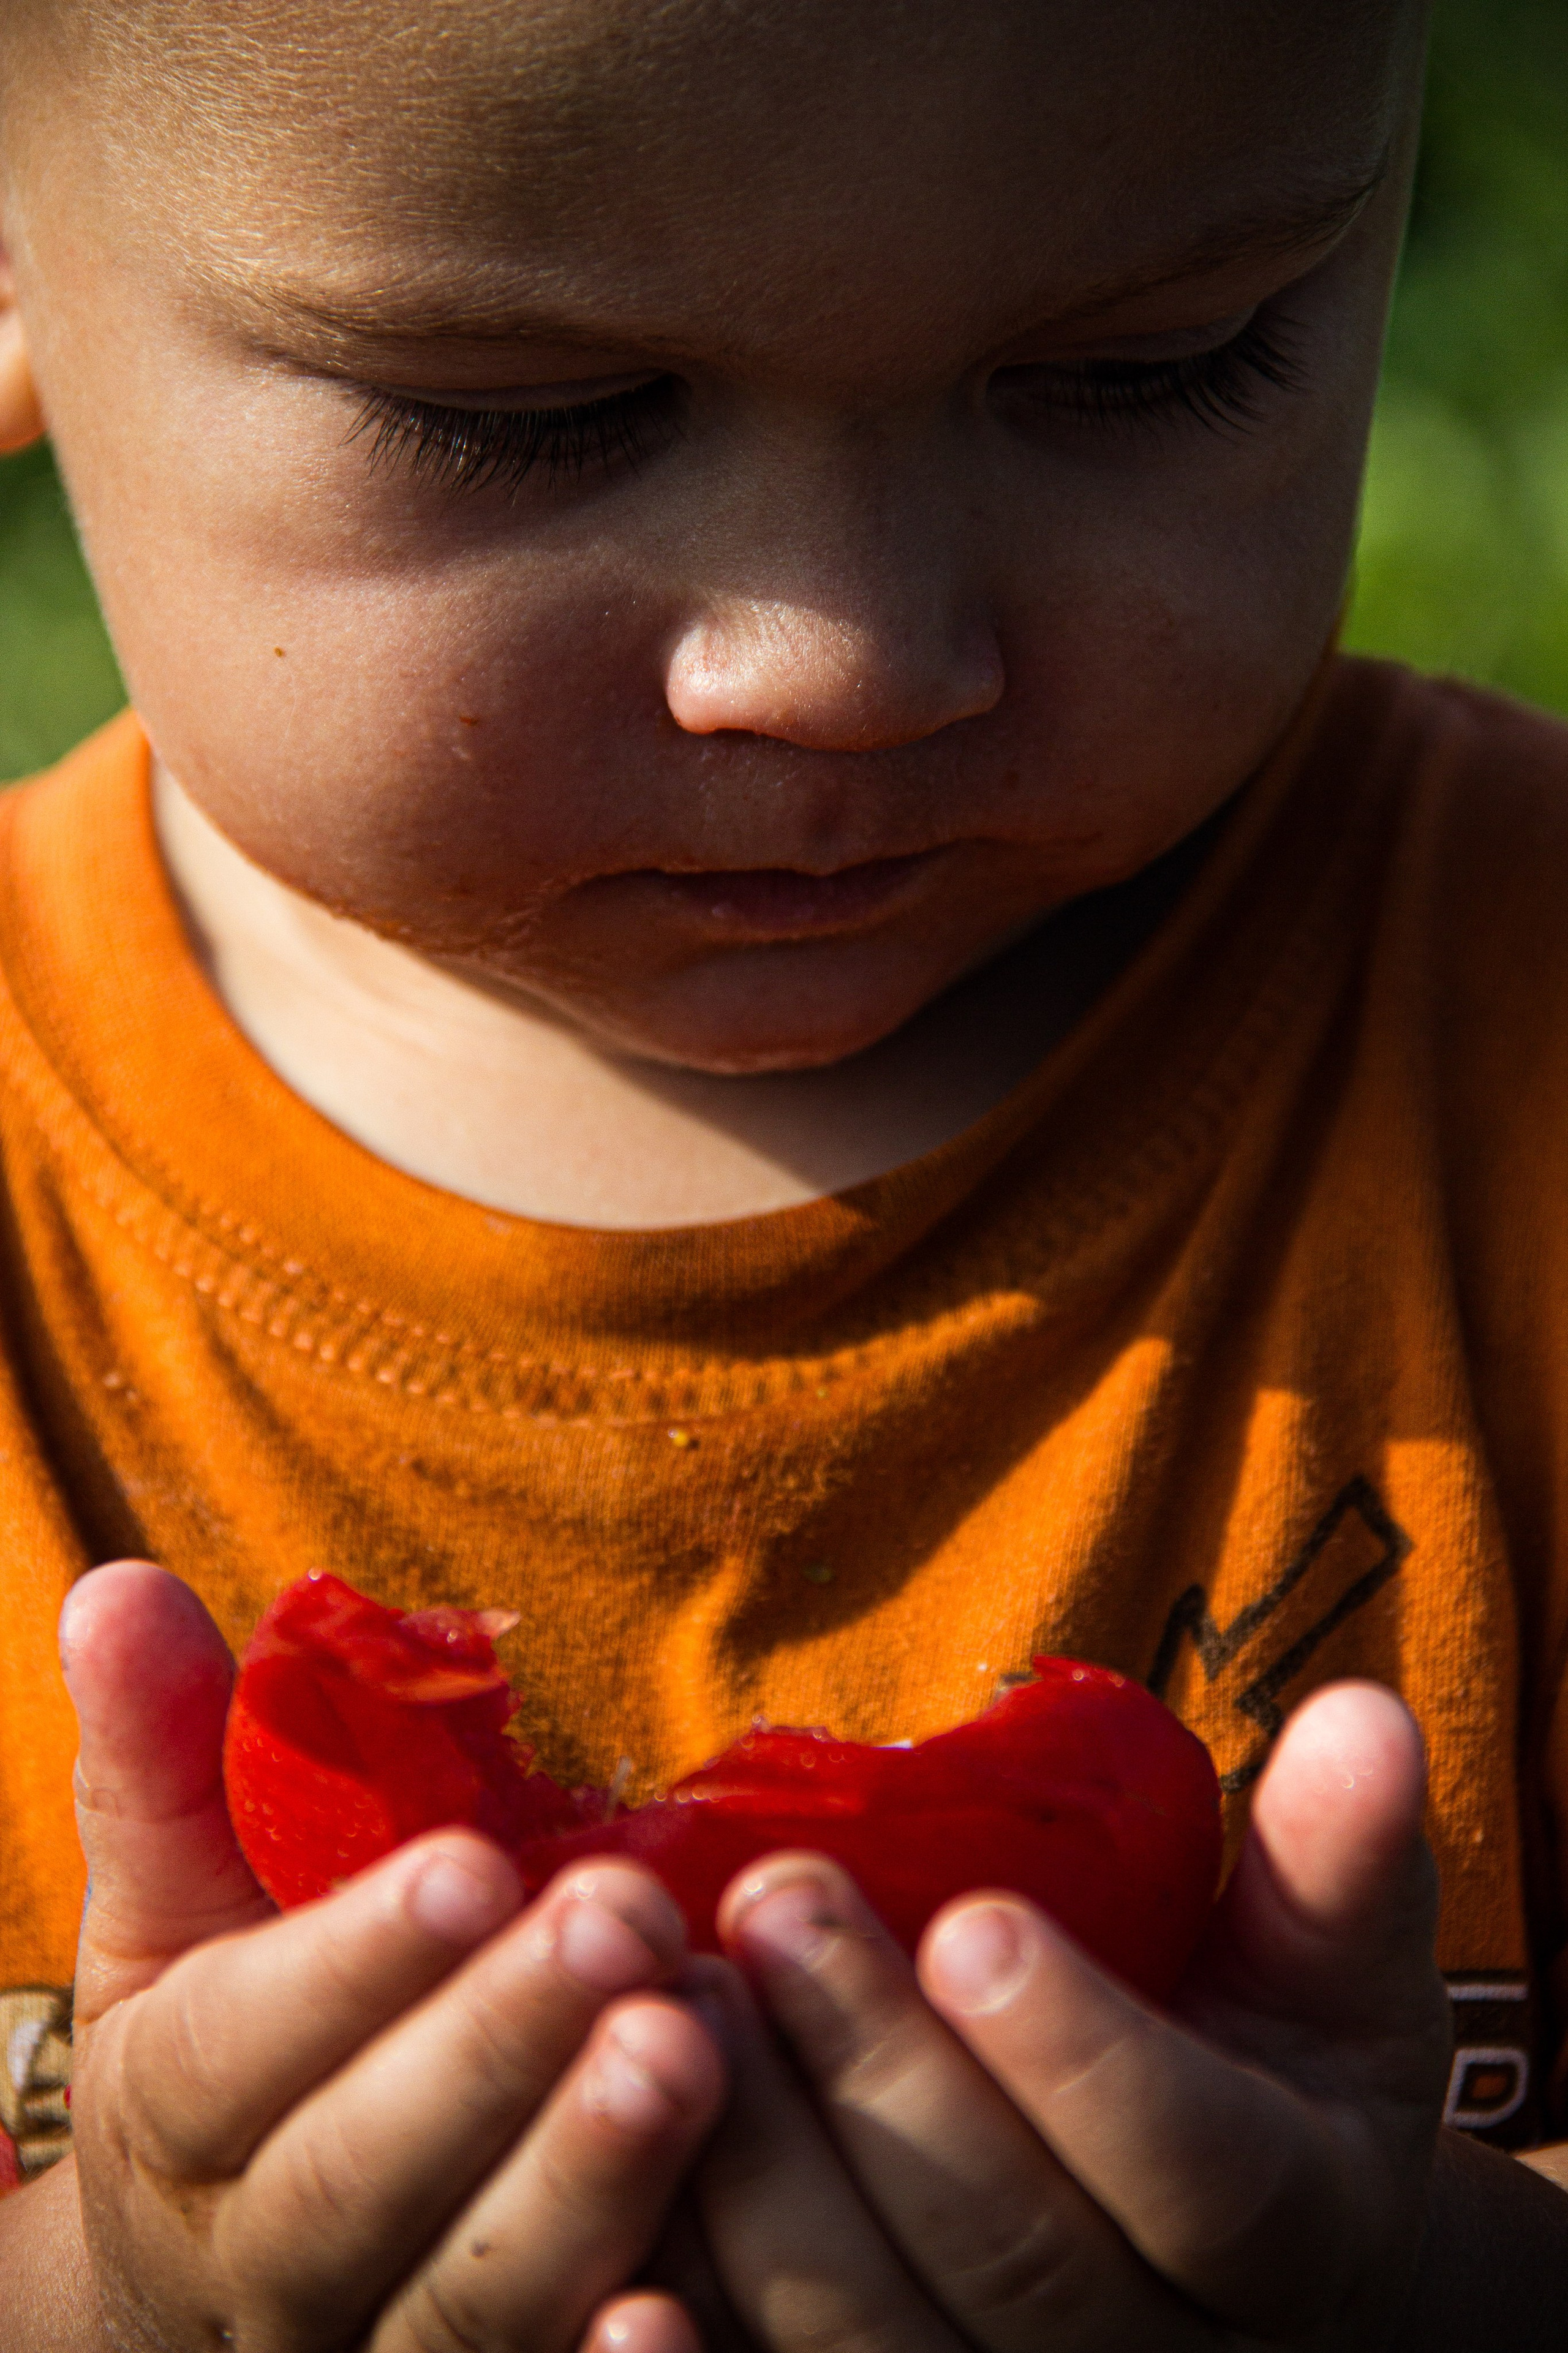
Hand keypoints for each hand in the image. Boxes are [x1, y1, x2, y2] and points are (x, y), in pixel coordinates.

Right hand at [54, 1562, 723, 2352]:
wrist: (214, 2287)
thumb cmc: (228, 2041)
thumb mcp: (170, 1909)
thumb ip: (159, 1762)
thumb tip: (114, 1586)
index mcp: (179, 2116)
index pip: (245, 2049)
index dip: (353, 1964)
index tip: (469, 1863)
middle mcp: (261, 2262)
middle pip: (360, 2179)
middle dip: (491, 2049)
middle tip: (626, 1923)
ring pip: (468, 2304)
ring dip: (584, 2181)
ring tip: (699, 2042)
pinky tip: (710, 2281)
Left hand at [668, 1683, 1457, 2349]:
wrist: (1205, 2265)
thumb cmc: (1260, 2065)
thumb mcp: (1326, 1969)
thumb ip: (1336, 1858)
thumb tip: (1366, 1714)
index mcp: (1282, 2228)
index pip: (1198, 2171)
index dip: (1083, 2055)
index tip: (973, 1920)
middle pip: (1011, 2255)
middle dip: (879, 2071)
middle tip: (777, 1901)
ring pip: (873, 2341)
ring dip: (759, 2173)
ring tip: (674, 1998)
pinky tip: (612, 2277)